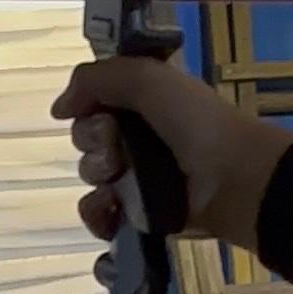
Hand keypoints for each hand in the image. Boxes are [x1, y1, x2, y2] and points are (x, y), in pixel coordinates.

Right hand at [52, 57, 292, 250]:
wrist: (233, 178)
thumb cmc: (195, 123)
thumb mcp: (148, 78)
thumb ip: (96, 78)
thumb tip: (59, 109)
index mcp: (142, 102)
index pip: (92, 102)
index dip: (88, 107)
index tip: (99, 112)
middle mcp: (137, 137)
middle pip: (86, 139)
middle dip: (93, 142)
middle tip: (118, 148)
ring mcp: (138, 177)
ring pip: (90, 176)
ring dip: (98, 176)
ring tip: (121, 178)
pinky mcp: (140, 214)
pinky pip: (99, 214)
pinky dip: (98, 215)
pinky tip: (110, 210)